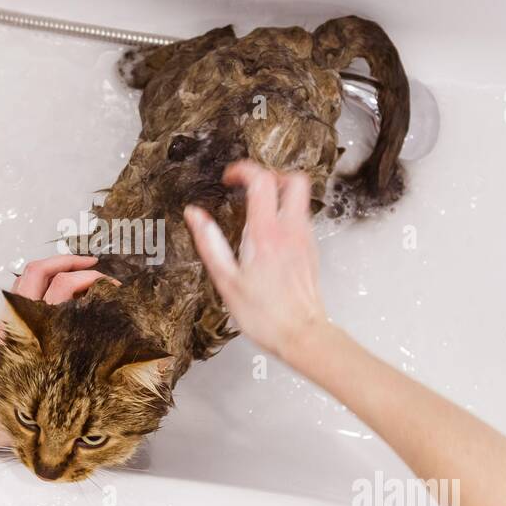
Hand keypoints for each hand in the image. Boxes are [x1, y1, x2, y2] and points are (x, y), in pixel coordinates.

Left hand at [0, 254, 115, 449]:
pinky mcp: (9, 329)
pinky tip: (67, 296)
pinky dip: (46, 284)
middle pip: (44, 272)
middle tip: (102, 273)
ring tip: (86, 272)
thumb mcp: (43, 403)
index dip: (86, 278)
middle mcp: (19, 321)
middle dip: (75, 265)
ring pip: (31, 278)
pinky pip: (26, 294)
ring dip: (57, 268)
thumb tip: (128, 382)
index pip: (59, 287)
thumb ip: (79, 392)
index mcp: (30, 333)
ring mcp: (11, 322)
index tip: (112, 286)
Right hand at [184, 161, 329, 359]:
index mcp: (266, 234)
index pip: (262, 180)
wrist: (302, 335)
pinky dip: (285, 215)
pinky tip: (269, 236)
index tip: (230, 178)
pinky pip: (301, 218)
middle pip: (294, 179)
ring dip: (279, 195)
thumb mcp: (226, 280)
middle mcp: (291, 230)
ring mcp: (305, 239)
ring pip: (300, 198)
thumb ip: (209, 242)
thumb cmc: (265, 315)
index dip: (243, 170)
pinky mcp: (311, 250)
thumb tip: (195, 215)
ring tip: (256, 211)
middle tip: (250, 187)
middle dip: (271, 175)